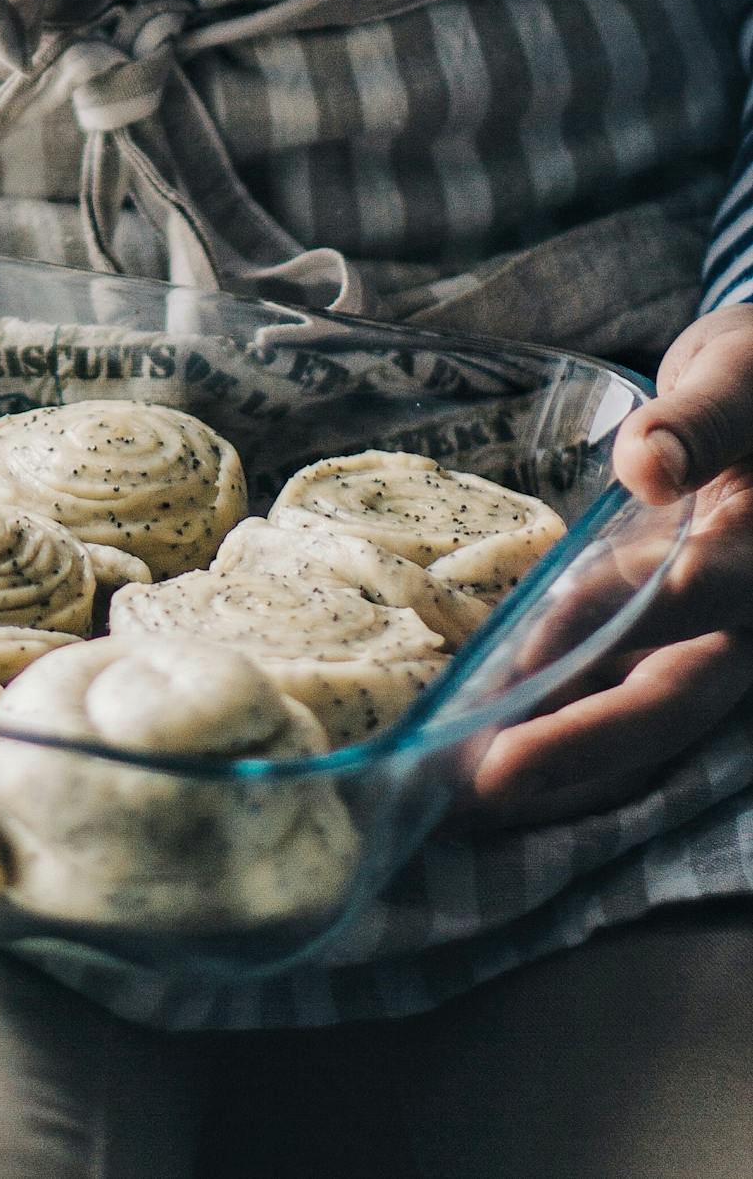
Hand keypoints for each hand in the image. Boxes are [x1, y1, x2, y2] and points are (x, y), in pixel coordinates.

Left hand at [472, 303, 752, 824]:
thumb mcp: (742, 376)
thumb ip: (699, 420)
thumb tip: (649, 462)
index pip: (679, 617)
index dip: (597, 661)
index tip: (517, 702)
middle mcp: (741, 620)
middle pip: (661, 704)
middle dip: (570, 757)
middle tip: (472, 797)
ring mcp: (704, 630)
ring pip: (635, 715)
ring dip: (554, 762)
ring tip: (456, 804)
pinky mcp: (667, 626)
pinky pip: (614, 685)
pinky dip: (555, 720)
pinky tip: (480, 749)